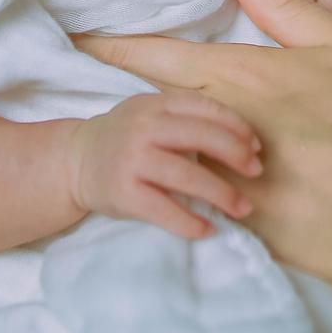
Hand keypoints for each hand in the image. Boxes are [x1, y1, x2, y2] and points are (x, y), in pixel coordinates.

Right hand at [66, 90, 263, 240]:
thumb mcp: (151, 114)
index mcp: (154, 104)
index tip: (255, 146)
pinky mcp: (123, 193)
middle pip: (200, 136)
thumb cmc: (125, 138)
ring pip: (186, 175)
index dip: (235, 126)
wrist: (74, 162)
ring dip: (221, 193)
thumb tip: (243, 143)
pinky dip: (190, 222)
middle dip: (235, 154)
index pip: (204, 107)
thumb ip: (187, 120)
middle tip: (256, 172)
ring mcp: (132, 160)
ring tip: (243, 208)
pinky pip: (164, 209)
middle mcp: (143, 127)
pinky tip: (208, 228)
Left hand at [75, 0, 331, 312]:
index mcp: (251, 80)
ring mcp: (242, 195)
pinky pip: (216, 214)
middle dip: (132, 105)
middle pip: (162, 116)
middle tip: (99, 95)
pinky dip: (203, 200)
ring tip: (145, 150)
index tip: (72, 41)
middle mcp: (231, 136)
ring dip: (165, 155)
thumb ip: (285, 3)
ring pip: (184, 166)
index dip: (113, 49)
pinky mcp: (263, 244)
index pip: (161, 59)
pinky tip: (201, 203)